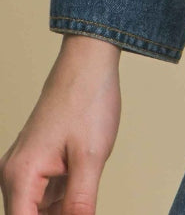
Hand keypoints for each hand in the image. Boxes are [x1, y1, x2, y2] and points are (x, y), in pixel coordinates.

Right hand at [1, 34, 120, 214]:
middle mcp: (16, 174)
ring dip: (61, 213)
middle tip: (82, 209)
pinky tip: (82, 197)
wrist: (89, 62)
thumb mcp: (89, 157)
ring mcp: (27, 168)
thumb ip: (80, 203)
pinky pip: (46, 197)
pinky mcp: (39, 163)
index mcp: (21, 175)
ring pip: (39, 212)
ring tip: (84, 201)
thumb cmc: (87, 99)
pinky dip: (63, 204)